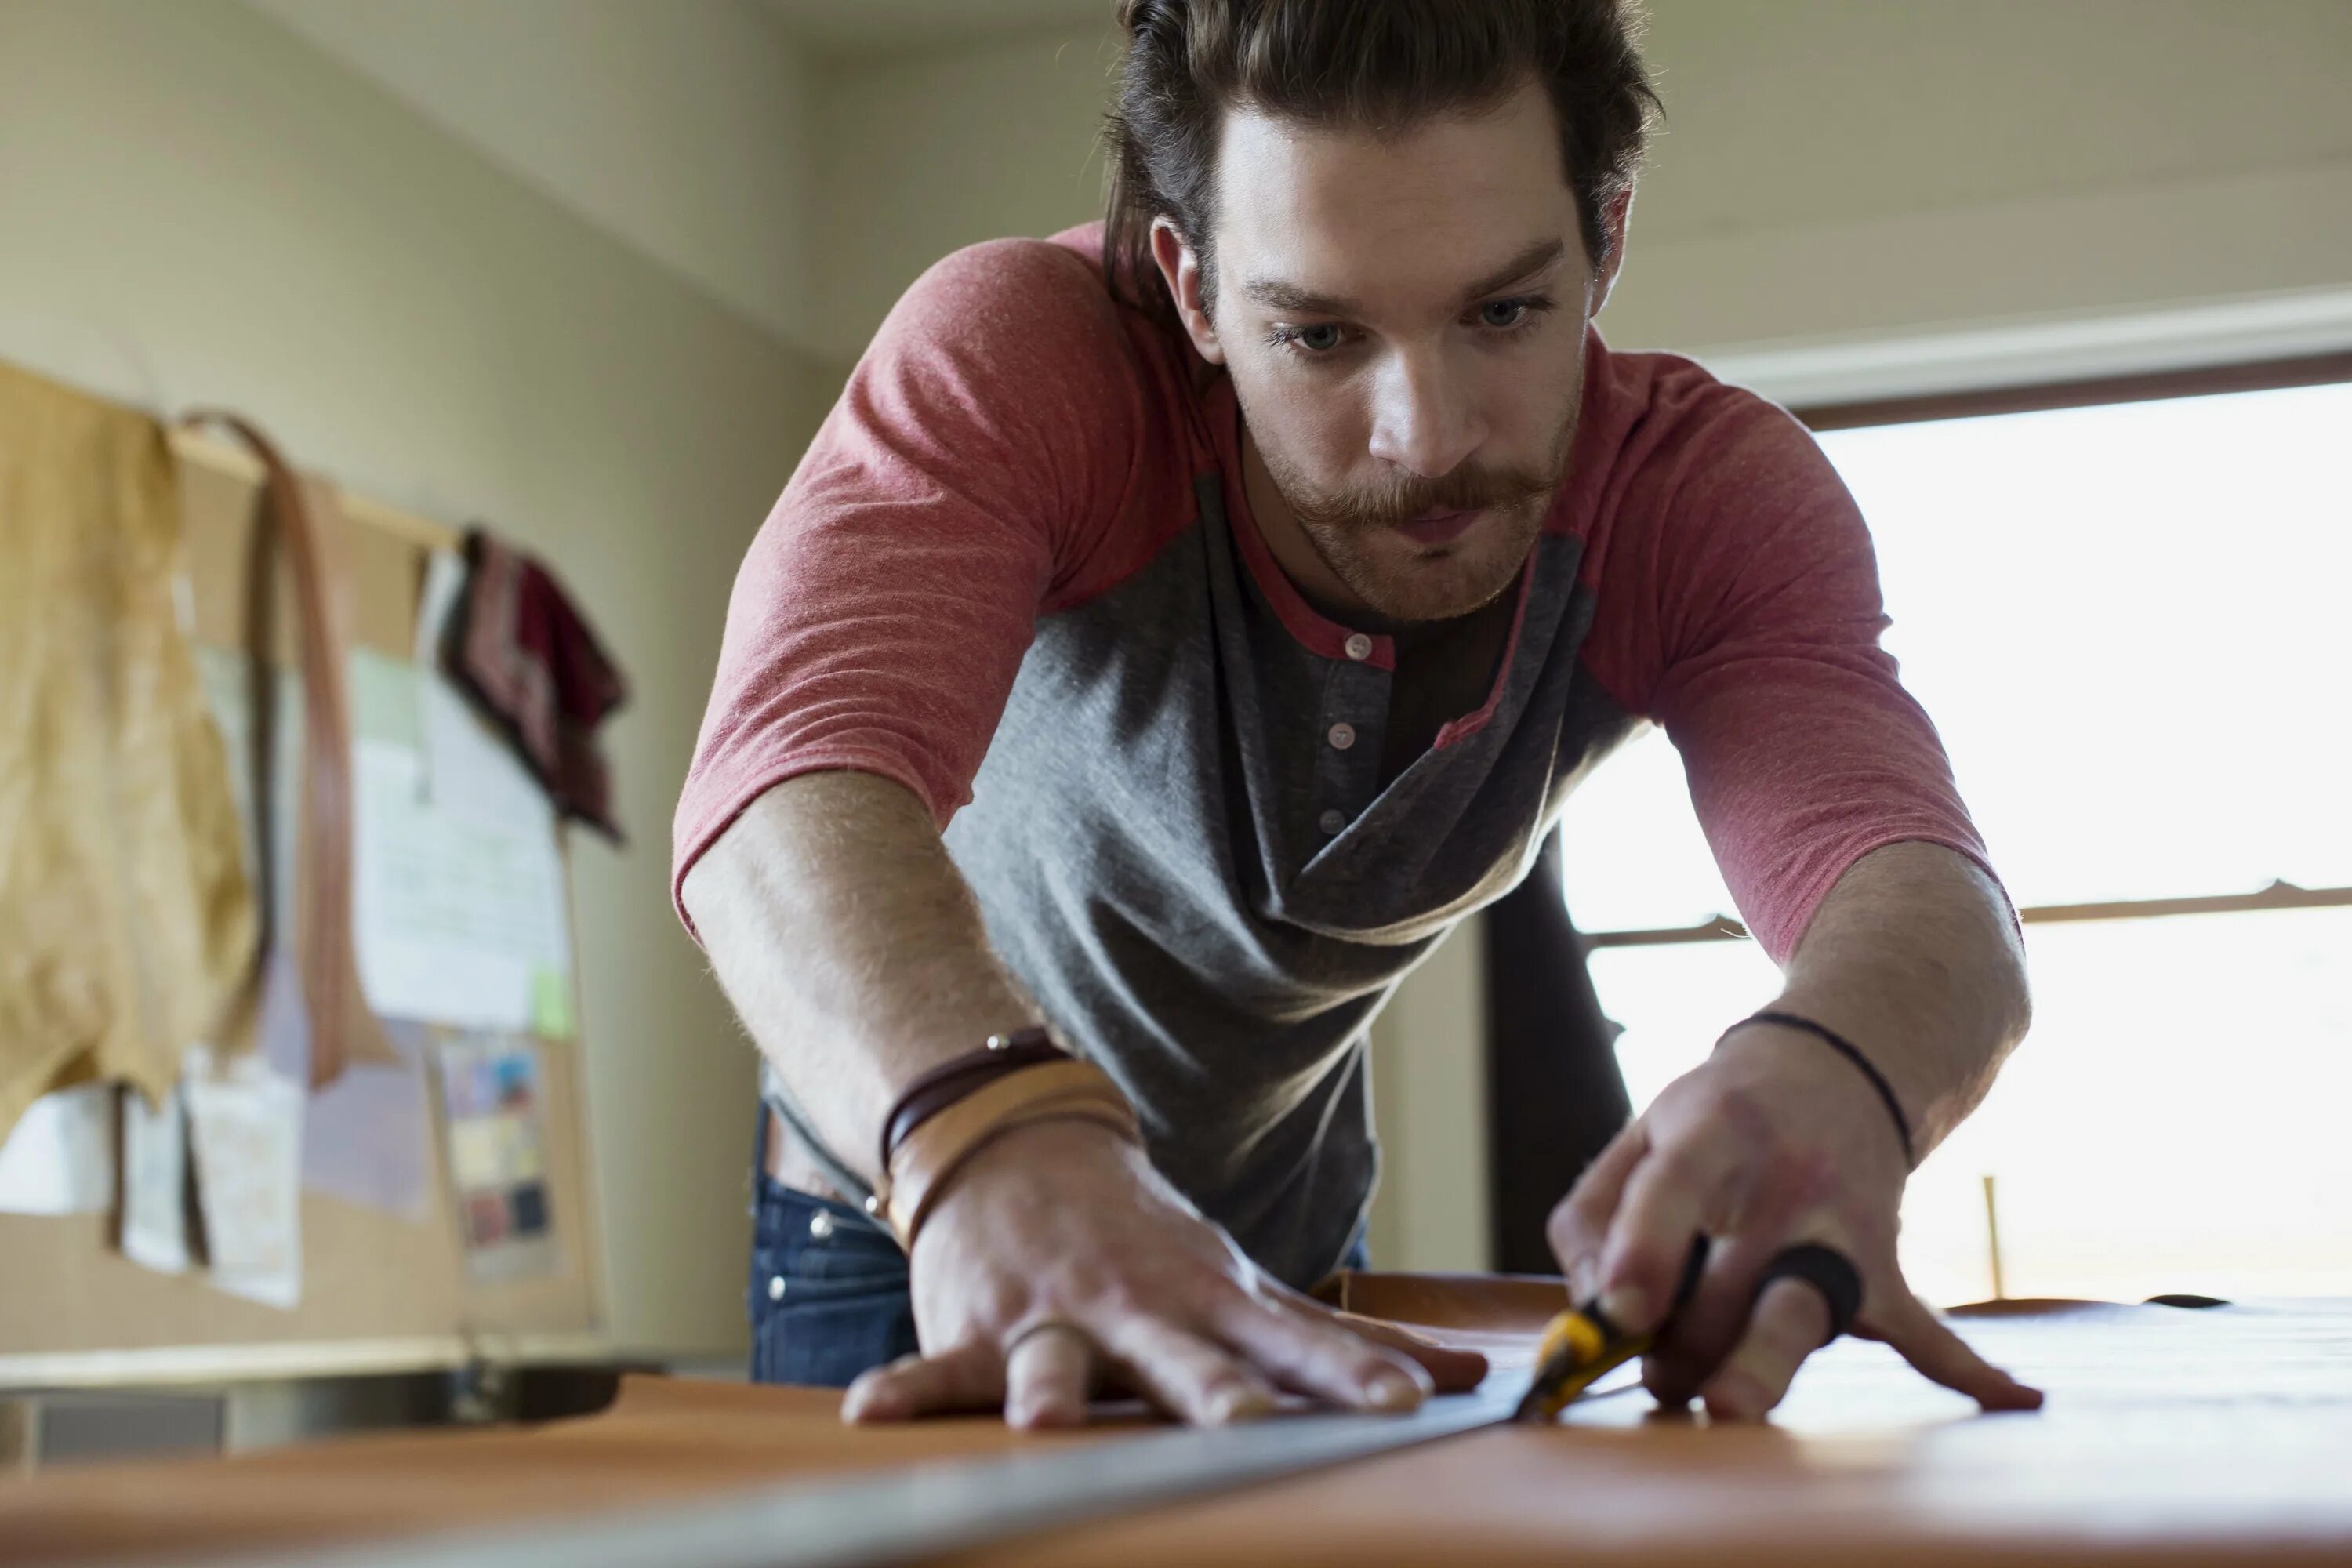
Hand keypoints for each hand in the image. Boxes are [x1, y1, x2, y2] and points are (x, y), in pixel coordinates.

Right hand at [841, 1119, 1487, 1427]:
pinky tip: (873, 1414)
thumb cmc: (1145, 1240)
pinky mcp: (980, 1326)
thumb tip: (1468, 1377)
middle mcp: (1141, 1312)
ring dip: (1052, 1389)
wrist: (1020, 1144)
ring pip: (1057, 1363)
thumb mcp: (1242, 1282)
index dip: (1350, 1374)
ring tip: (1045, 1424)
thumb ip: (1340, 1341)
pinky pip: (945, 1371)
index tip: (1406, 1404)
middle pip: (1186, 1360)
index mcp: (1213, 1303)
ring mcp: (1057, 1317)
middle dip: (1213, 1390)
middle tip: (1244, 1421)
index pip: (1297, 1344)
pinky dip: (909, 1390)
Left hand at [1546, 1021, 2044, 1421]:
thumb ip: (1589, 1221)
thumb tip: (1590, 1319)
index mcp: (1712, 1133)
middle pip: (1736, 1283)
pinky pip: (1926, 1328)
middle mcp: (1782, 1181)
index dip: (1644, 1255)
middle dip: (1686, 1348)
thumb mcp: (1639, 1136)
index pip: (1674, 1191)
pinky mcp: (1882, 1266)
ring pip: (1806, 1314)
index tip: (1616, 1317)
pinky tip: (2014, 1400)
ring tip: (1724, 1407)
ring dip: (1760, 1369)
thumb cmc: (1715, 1120)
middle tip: (1657, 1377)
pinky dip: (1969, 1370)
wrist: (1839, 1069)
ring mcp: (1841, 1227)